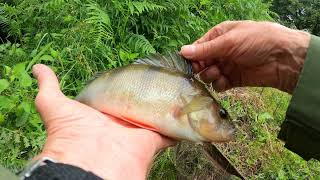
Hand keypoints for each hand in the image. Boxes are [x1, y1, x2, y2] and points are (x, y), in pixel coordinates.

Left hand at [32, 64, 172, 179]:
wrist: (89, 162)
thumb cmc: (71, 133)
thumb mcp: (55, 106)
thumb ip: (48, 87)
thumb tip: (38, 68)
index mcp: (103, 115)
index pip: (116, 98)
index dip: (125, 88)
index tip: (136, 74)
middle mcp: (121, 123)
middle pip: (137, 107)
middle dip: (148, 97)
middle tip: (161, 80)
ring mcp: (137, 131)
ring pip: (154, 117)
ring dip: (164, 107)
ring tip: (177, 91)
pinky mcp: (152, 140)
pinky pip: (168, 132)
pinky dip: (176, 125)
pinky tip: (184, 112)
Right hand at [180, 21, 310, 92]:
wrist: (283, 59)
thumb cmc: (257, 41)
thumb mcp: (230, 41)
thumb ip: (206, 49)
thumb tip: (182, 51)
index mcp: (219, 36)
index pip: (198, 48)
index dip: (193, 56)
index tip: (193, 64)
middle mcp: (221, 51)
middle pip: (201, 63)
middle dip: (201, 67)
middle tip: (207, 68)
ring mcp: (226, 66)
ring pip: (207, 75)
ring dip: (210, 76)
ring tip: (219, 73)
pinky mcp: (233, 80)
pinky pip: (218, 85)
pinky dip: (219, 84)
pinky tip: (225, 82)